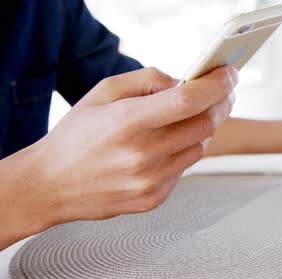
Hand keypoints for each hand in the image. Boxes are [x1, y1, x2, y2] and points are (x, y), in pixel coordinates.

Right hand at [30, 66, 237, 224]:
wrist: (50, 185)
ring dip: (202, 128)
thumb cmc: (75, 137)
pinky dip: (184, 151)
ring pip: (200, 146)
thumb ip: (147, 80)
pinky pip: (185, 168)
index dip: (216, 85)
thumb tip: (183, 81)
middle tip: (222, 92)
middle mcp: (141, 154)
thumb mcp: (103, 93)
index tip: (229, 74)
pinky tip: (166, 145)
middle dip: (220, 104)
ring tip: (186, 118)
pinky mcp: (154, 198)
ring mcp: (150, 180)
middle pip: (205, 124)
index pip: (188, 100)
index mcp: (127, 122)